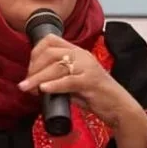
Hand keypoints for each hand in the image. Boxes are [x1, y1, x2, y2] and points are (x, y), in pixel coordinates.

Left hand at [18, 34, 142, 130]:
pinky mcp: (90, 82)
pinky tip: (43, 90)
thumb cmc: (96, 96)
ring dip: (37, 78)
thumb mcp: (74, 82)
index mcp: (77, 52)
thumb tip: (35, 83)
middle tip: (26, 83)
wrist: (119, 107)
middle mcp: (82, 56)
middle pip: (50, 53)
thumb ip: (58, 78)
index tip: (29, 69)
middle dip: (33, 67)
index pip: (51, 40)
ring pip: (56, 67)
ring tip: (27, 88)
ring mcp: (87, 67)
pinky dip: (53, 85)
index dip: (35, 52)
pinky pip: (68, 80)